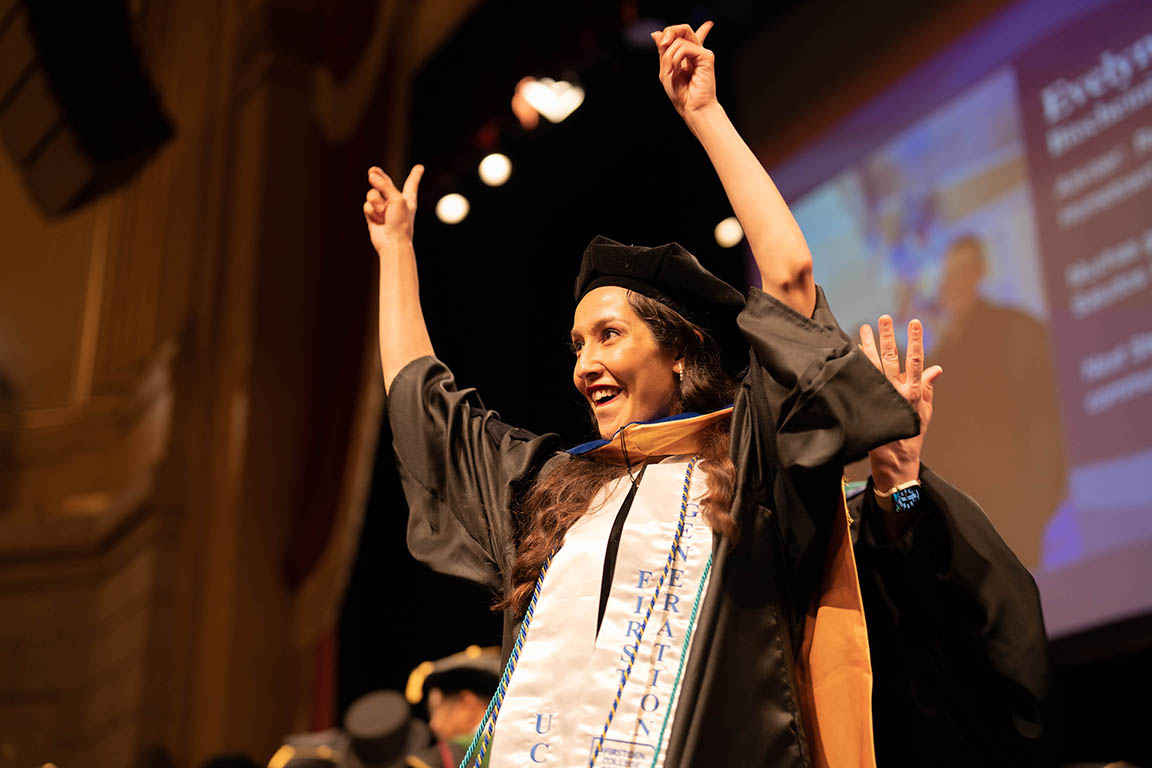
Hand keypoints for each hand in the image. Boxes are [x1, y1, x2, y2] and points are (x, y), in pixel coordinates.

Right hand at [364, 165, 423, 253]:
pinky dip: (371, 211)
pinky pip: (367, 205)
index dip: (415, 175)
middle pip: (385, 183)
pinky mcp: (373, 215)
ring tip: (382, 212)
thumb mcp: (397, 199)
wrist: (392, 242)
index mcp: (408, 199)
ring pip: (372, 194)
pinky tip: (377, 220)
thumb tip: (371, 175)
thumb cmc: (400, 222)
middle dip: (379, 176)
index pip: (411, 183)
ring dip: (375, 201)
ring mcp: (383, 209)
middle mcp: (395, 202)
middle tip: (372, 170)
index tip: (420, 168)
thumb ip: (385, 185)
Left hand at [650, 22, 716, 118]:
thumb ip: (663, 52)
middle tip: (663, 44)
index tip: (661, 43)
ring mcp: (702, 53)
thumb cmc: (680, 94)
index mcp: (687, 55)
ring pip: (681, 38)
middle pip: (683, 29)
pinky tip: (677, 70)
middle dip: (670, 31)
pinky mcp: (706, 57)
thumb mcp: (665, 70)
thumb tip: (655, 33)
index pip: (683, 34)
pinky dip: (676, 58)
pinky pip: (685, 48)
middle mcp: (696, 52)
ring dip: (669, 55)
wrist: (692, 108)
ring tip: (672, 70)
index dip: (672, 31)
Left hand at [858, 316, 942, 490]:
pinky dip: (857, 365)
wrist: (894, 459)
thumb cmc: (910, 435)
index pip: (916, 361)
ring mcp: (880, 397)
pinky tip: (851, 352)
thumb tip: (936, 369)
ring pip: (873, 366)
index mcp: (913, 392)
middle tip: (883, 318)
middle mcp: (896, 392)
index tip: (914, 323)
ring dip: (868, 345)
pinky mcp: (868, 403)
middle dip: (887, 337)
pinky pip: (861, 380)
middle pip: (890, 359)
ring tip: (865, 328)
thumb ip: (927, 389)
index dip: (915, 341)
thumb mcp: (924, 412)